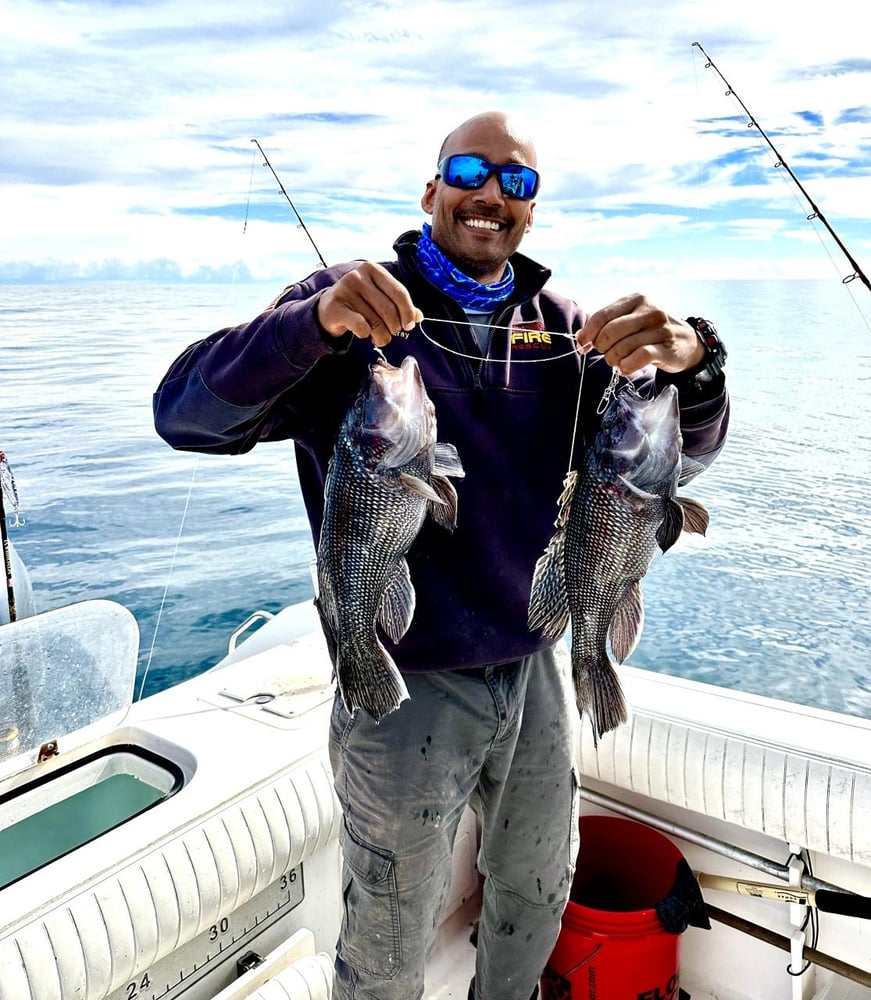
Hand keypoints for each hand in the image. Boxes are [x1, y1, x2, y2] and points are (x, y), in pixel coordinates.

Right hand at [316, 262, 422, 346]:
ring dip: (382, 336)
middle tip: (392, 333)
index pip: (399, 292)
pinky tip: (364, 334)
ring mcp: (344, 290)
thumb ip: (399, 305)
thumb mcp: (380, 298)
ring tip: (380, 338)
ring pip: (375, 321)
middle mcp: (357, 276)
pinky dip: (366, 335)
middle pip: (388, 309)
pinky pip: (360, 326)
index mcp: (373, 270)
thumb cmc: (360, 302)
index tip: (409, 325)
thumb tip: (418, 317)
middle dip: (394, 327)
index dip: (408, 312)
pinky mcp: (335, 307)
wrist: (329, 308)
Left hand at [577, 293, 704, 375]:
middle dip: (602, 348)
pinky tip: (625, 368)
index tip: (583, 345)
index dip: (588, 334)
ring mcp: (661, 329)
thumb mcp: (630, 319)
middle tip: (606, 354)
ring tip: (617, 361)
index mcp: (636, 299)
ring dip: (613, 359)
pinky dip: (626, 366)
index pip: (602, 316)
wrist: (685, 341)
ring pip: (622, 347)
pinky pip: (639, 358)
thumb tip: (579, 337)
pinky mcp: (667, 348)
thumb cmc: (649, 331)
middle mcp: (650, 311)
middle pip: (610, 332)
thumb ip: (606, 324)